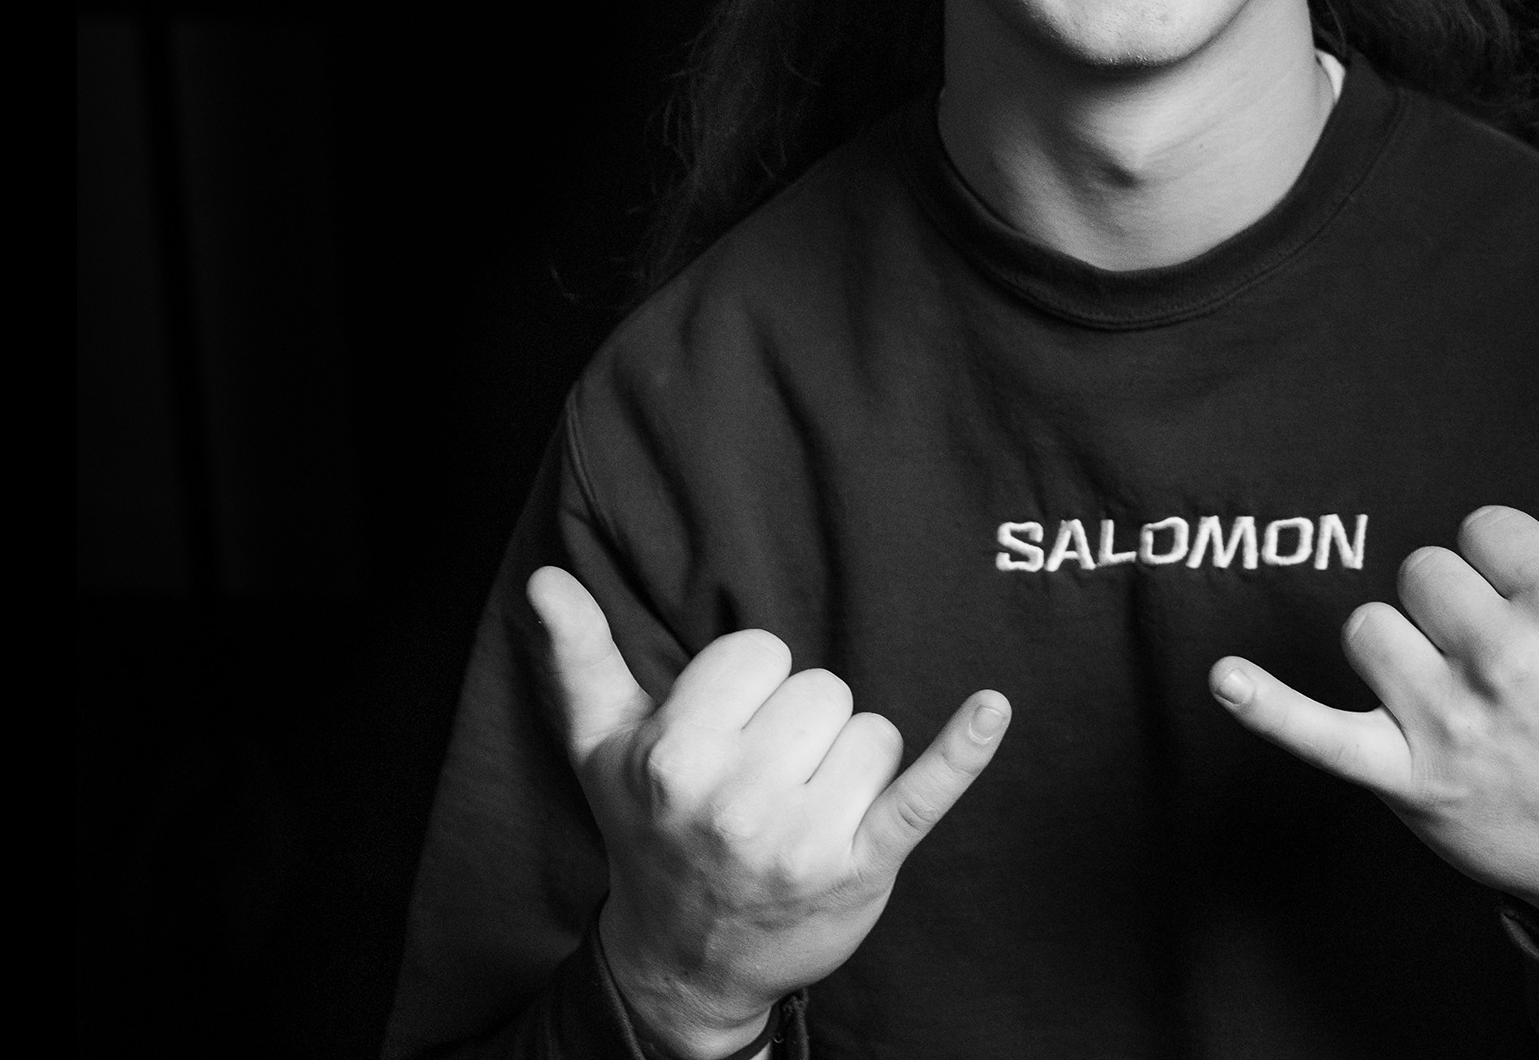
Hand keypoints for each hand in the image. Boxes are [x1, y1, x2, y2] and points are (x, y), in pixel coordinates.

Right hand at [528, 566, 1010, 1058]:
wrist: (686, 960)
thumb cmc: (649, 831)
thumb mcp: (601, 749)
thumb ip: (580, 658)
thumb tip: (547, 578)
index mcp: (676, 754)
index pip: (759, 652)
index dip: (749, 687)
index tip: (727, 733)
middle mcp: (737, 798)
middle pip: (821, 689)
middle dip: (800, 727)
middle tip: (762, 782)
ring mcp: (803, 837)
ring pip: (870, 730)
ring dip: (848, 762)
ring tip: (802, 807)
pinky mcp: (863, 866)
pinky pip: (925, 791)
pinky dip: (962, 751)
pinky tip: (991, 708)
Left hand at [1210, 432, 1538, 953]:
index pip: (1484, 528)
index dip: (1505, 560)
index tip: (1534, 605)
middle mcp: (1507, 664)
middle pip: (1423, 572)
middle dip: (1452, 604)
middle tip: (1497, 656)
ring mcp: (1450, 724)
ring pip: (1371, 629)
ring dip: (1399, 651)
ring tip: (1450, 689)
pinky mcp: (1405, 777)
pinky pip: (1319, 734)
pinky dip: (1269, 708)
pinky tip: (1223, 680)